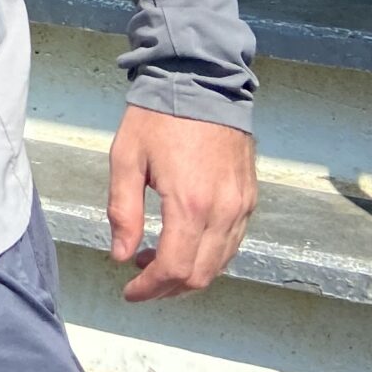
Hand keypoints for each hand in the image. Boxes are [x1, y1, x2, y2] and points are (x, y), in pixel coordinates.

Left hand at [107, 105, 255, 302]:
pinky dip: (209, 256)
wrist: (201, 80)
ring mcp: (242, 206)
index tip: (129, 291)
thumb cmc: (158, 116)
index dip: (149, 289)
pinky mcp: (250, 197)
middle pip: (200, 275)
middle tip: (140, 281)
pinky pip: (233, 243)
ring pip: (220, 264)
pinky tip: (185, 243)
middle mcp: (223, 212)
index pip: (173, 269)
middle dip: (168, 289)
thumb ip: (123, 211)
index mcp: (190, 204)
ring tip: (156, 260)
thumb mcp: (126, 158)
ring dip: (189, 275)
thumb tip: (121, 255)